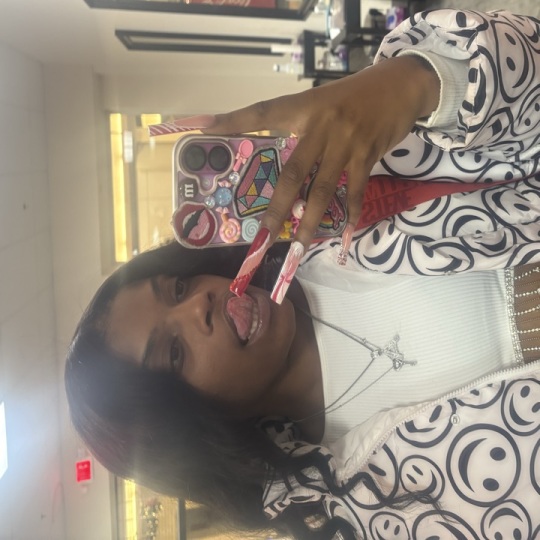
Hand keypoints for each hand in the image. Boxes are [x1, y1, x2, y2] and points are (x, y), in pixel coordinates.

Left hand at [206, 56, 439, 250]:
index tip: (203, 128)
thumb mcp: (322, 101)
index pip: (262, 113)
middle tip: (263, 235)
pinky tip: (345, 232)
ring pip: (322, 190)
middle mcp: (321, 127)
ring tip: (299, 247)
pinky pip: (355, 191)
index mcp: (304, 108)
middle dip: (276, 208)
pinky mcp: (367, 155)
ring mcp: (345, 143)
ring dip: (310, 222)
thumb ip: (301, 126)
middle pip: (292, 173)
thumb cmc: (355, 95)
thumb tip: (283, 158)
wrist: (400, 85)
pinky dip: (350, 213)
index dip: (233, 120)